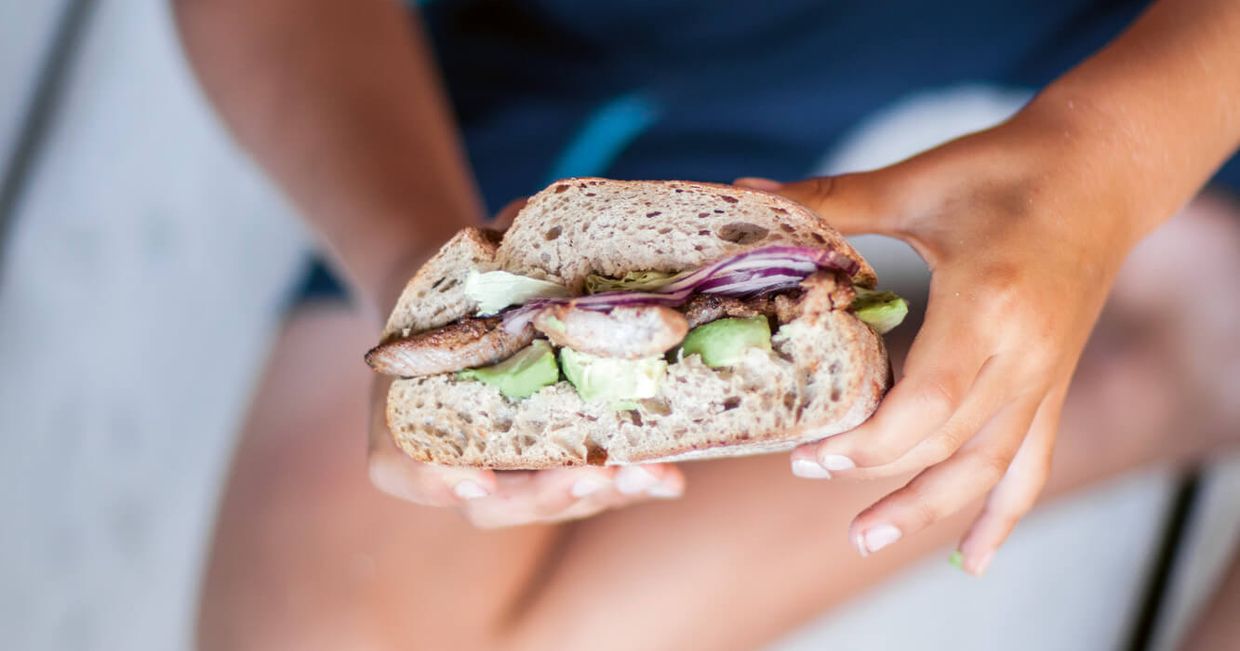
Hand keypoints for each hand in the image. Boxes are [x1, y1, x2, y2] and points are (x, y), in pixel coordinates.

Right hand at [366, 199, 684, 526]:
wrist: (468, 308)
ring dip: (602, 495)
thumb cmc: (454, 286)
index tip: (478, 477)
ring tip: (647, 476)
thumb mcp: (458, 264)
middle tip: (589, 476)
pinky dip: (630, 485)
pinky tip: (670, 478)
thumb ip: (486, 254)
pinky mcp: (562, 469)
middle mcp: (456, 463)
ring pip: (551, 503)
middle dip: (547, 495)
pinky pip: (592, 488)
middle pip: (496, 503)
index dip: (437, 482)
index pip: (406, 470)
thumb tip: (526, 223)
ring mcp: (512, 475)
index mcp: (405, 421)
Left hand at [740, 120, 1143, 573]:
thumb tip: (744, 190)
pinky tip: (973, 558)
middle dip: (874, 467)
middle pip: (947, 442)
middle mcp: (1026, 353)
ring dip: (927, 510)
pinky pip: (1031, 463)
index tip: (810, 451)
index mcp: (990, 304)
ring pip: (987, 468)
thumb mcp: (915, 183)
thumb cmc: (1006, 167)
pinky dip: (1001, 515)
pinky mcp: (1052, 382)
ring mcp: (1045, 375)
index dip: (867, 440)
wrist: (1103, 167)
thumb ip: (829, 200)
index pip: (928, 403)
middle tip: (806, 470)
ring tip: (867, 538)